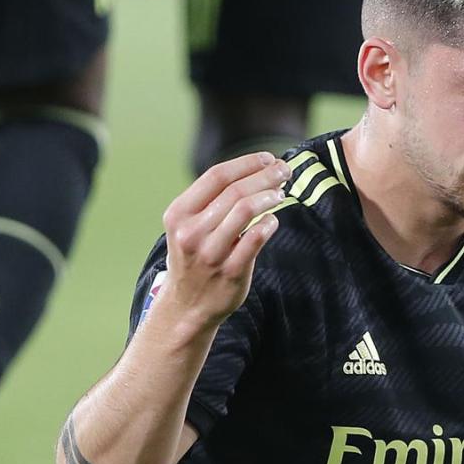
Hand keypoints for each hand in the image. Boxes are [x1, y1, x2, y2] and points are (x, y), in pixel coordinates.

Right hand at [154, 152, 289, 331]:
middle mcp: (191, 232)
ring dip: (269, 196)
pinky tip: (273, 220)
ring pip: (245, 211)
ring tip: (281, 193)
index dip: (246, 163)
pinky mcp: (230, 272)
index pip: (216, 176)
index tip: (268, 158)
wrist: (187, 305)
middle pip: (235, 191)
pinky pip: (255, 239)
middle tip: (285, 171)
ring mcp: (211, 253)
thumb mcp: (188, 226)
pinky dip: (268, 224)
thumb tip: (256, 170)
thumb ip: (211, 201)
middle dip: (265, 176)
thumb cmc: (194, 257)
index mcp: (179, 214)